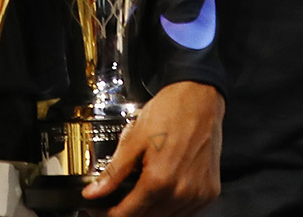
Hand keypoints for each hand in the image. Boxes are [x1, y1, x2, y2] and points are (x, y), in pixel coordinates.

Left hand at [81, 81, 222, 216]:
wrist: (200, 98)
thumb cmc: (171, 111)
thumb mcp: (134, 139)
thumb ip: (114, 171)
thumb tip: (93, 192)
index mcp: (160, 180)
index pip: (128, 214)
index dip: (107, 214)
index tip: (97, 208)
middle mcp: (181, 192)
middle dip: (125, 213)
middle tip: (112, 202)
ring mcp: (198, 195)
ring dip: (148, 212)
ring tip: (136, 195)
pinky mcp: (209, 192)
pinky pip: (185, 212)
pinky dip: (169, 208)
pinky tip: (159, 194)